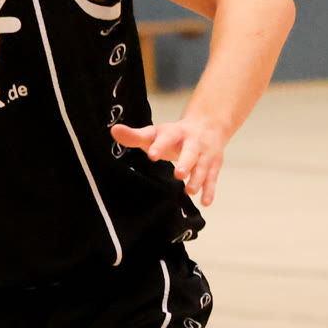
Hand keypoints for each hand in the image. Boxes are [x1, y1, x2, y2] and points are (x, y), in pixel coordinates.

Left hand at [112, 113, 229, 205]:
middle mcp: (192, 142)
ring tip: (189, 191)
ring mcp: (205, 153)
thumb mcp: (155, 133)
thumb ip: (134, 136)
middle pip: (190, 152)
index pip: (166, 138)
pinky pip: (212, 178)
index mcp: (174, 133)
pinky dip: (209, 190)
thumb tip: (114, 131)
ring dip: (197, 179)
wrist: (208, 125)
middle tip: (178, 174)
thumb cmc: (174, 134)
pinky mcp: (214, 165)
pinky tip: (205, 202)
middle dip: (186, 162)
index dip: (159, 146)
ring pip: (203, 166)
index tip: (152, 155)